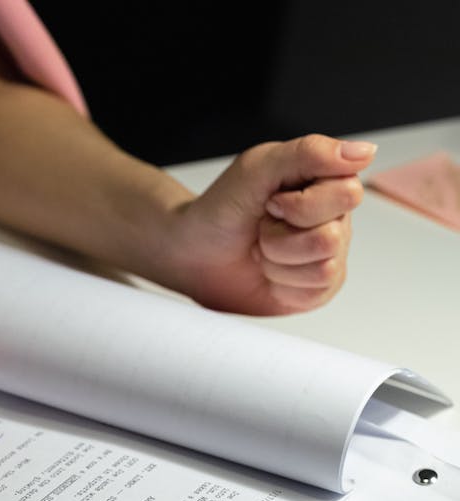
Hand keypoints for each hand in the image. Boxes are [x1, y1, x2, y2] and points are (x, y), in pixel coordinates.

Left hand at [168, 134, 375, 314]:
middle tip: (263, 225)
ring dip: (277, 260)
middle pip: (331, 237)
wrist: (192, 252)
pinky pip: (314, 292)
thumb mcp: (257, 168)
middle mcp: (336, 217)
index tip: (270, 201)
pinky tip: (268, 270)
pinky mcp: (318, 288)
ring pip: (322, 268)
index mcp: (328, 182)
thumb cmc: (222, 208)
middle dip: (280, 236)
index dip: (300, 205)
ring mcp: (330, 254)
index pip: (348, 194)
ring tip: (262, 247)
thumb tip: (364, 153)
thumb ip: (309, 153)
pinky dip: (280, 283)